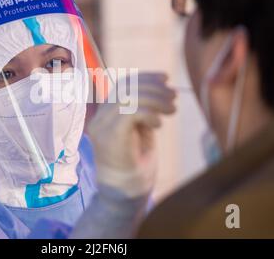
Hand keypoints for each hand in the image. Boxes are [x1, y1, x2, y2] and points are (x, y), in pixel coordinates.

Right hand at [88, 72, 175, 197]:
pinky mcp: (109, 138)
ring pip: (129, 98)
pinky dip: (149, 114)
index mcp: (104, 115)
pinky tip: (158, 125)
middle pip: (126, 88)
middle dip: (155, 88)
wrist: (123, 196)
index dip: (145, 77)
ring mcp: (101, 128)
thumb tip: (158, 87)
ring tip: (172, 109)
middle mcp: (99, 119)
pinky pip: (130, 113)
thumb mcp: (139, 130)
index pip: (122, 85)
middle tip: (174, 97)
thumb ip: (141, 110)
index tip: (165, 78)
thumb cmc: (134, 165)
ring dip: (156, 100)